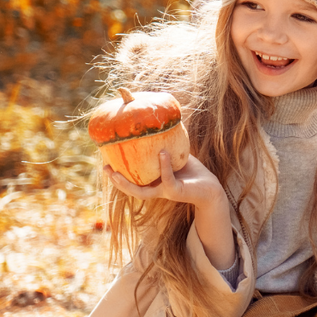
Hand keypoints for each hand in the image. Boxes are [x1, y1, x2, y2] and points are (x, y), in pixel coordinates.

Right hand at [104, 151, 225, 209]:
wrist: (211, 187)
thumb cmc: (193, 172)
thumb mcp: (175, 156)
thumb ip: (164, 145)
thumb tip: (154, 125)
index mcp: (153, 183)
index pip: (132, 180)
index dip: (117, 173)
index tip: (105, 162)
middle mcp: (156, 190)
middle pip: (131, 189)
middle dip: (117, 181)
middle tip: (105, 168)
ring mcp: (165, 192)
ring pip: (141, 192)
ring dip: (128, 183)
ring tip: (117, 171)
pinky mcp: (176, 192)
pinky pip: (167, 178)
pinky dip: (164, 165)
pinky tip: (162, 153)